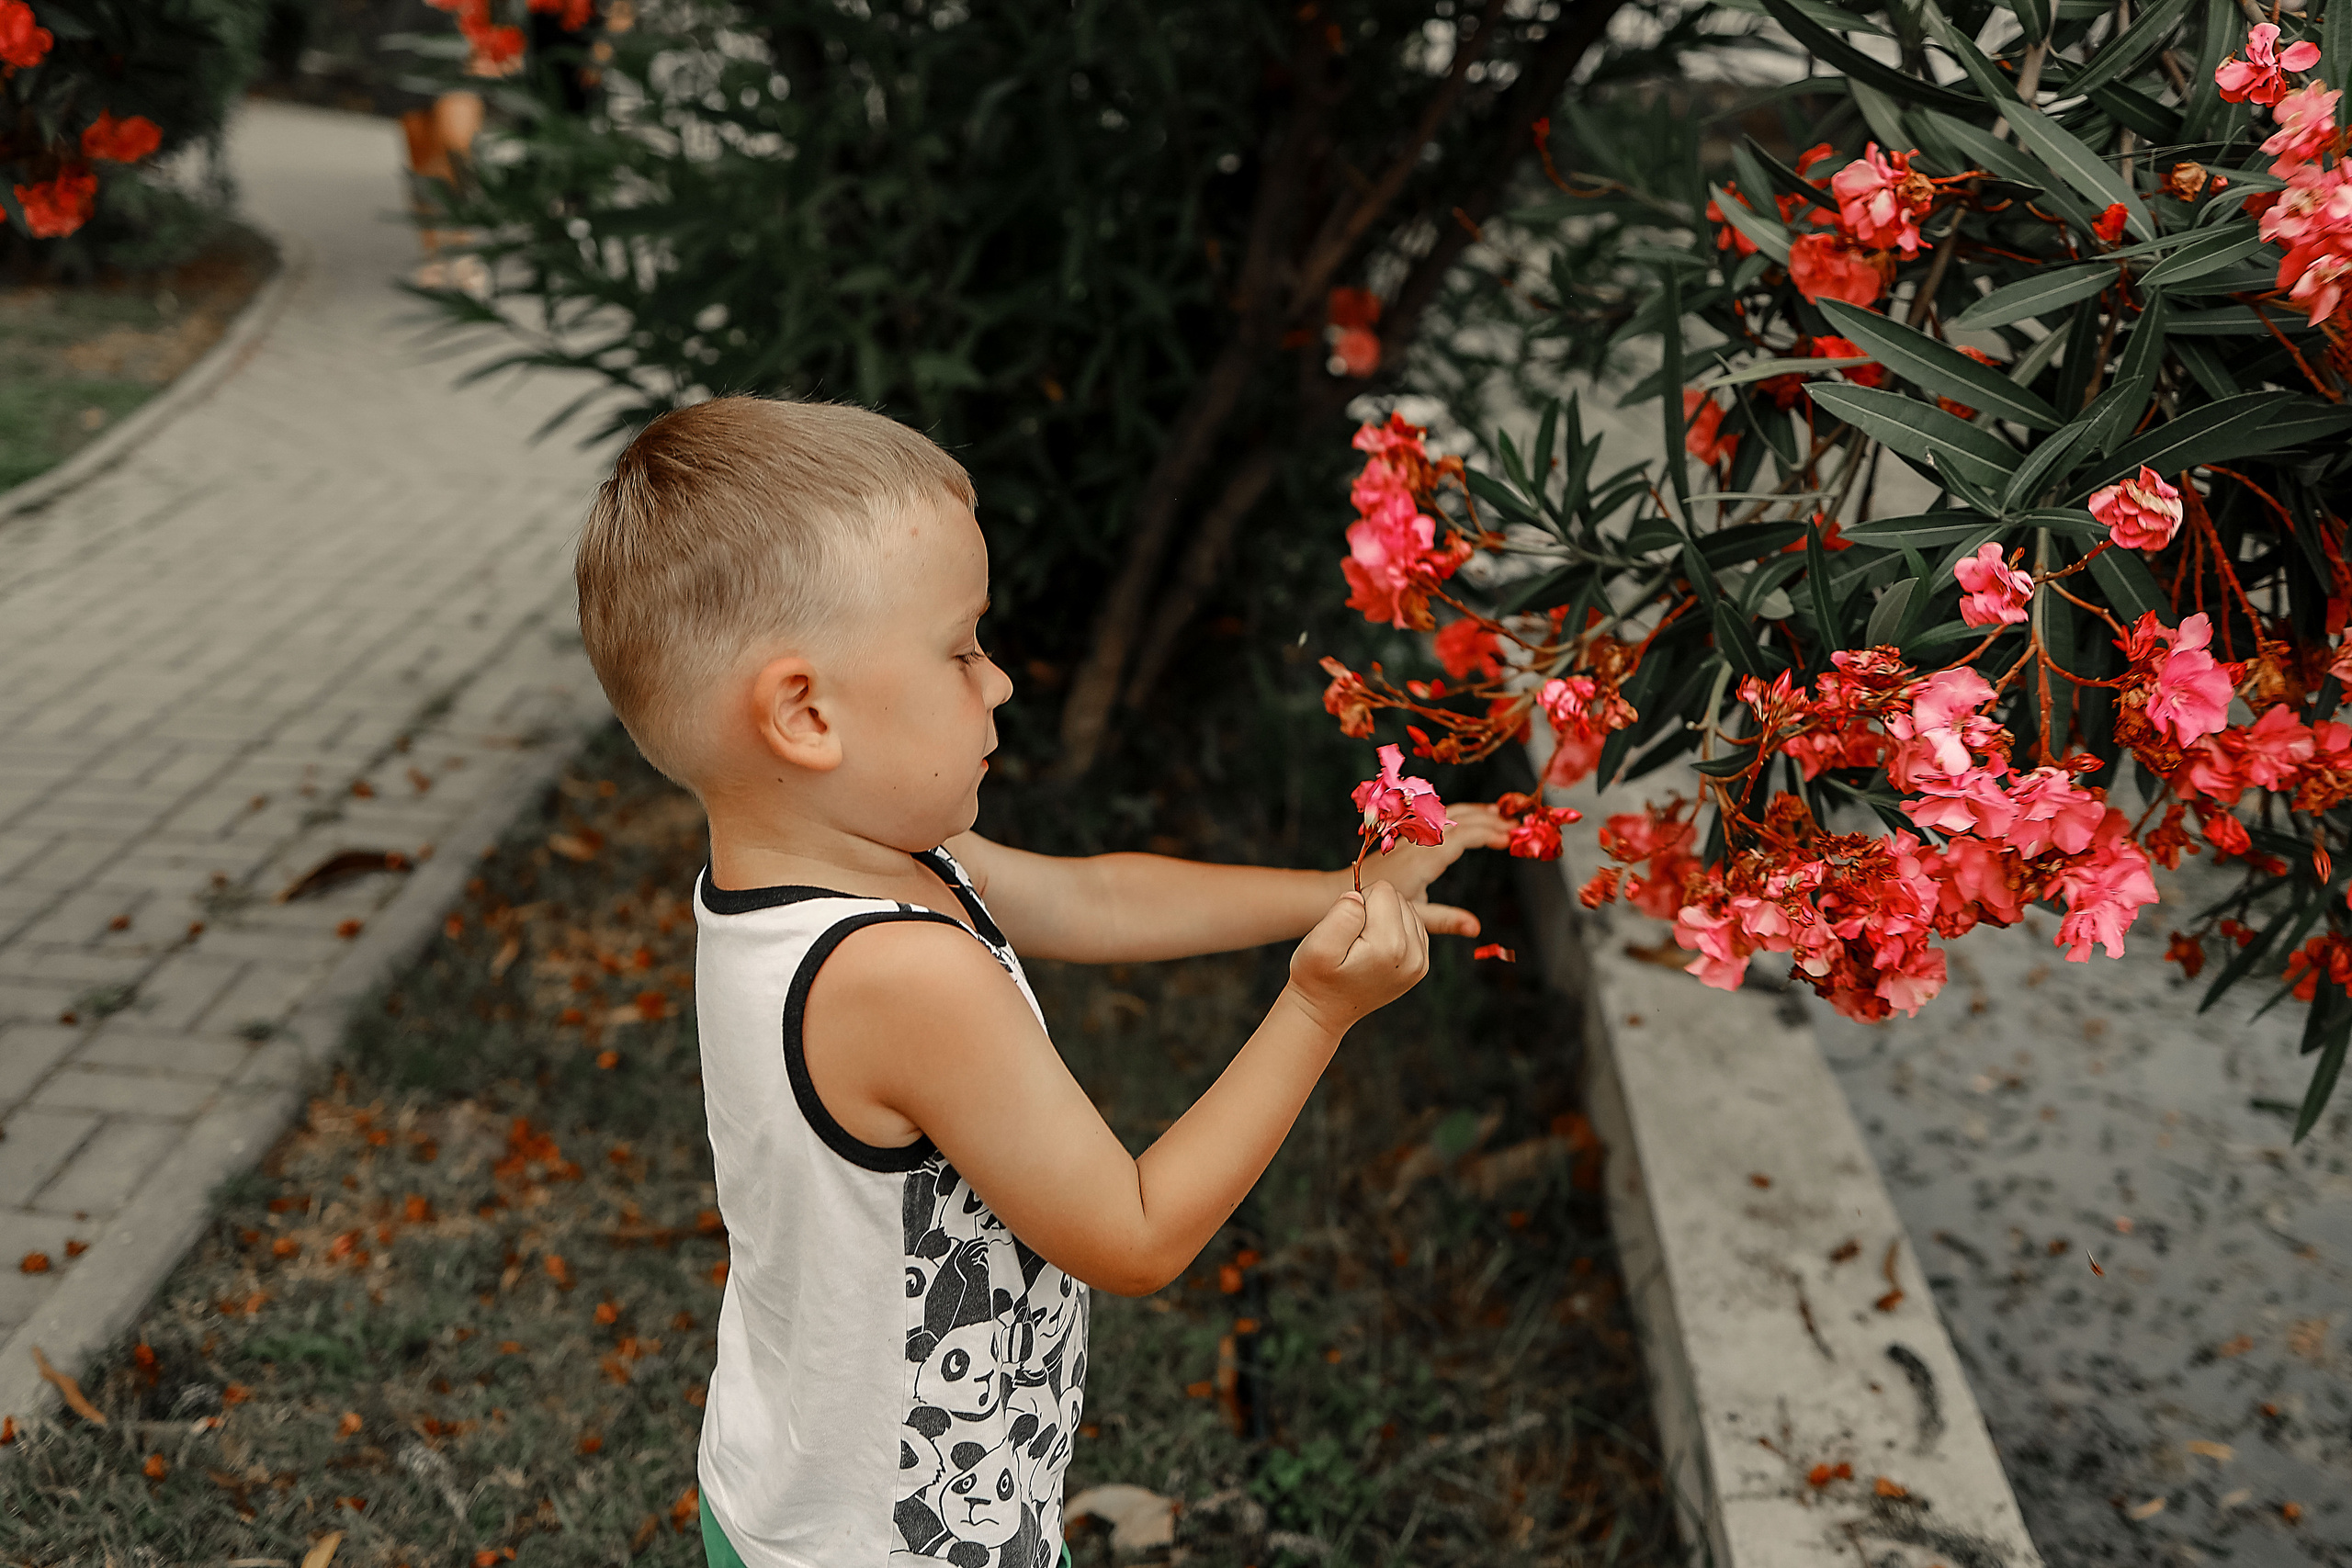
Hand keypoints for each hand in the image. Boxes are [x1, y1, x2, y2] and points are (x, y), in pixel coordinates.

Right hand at [1286, 880, 1429, 1031]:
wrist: (1324, 1010)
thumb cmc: (1316, 977)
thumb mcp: (1318, 946)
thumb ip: (1342, 915)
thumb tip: (1360, 896)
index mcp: (1390, 946)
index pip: (1383, 890)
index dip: (1359, 901)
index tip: (1346, 927)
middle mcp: (1413, 955)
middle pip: (1397, 898)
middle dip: (1373, 909)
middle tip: (1352, 938)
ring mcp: (1420, 963)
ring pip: (1406, 909)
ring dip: (1383, 918)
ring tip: (1362, 944)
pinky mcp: (1421, 965)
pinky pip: (1412, 926)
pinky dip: (1393, 930)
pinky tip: (1374, 949)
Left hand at [1363, 801, 1511, 937]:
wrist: (1344, 890)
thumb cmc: (1377, 907)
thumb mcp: (1414, 916)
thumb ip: (1446, 920)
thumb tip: (1475, 928)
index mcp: (1423, 859)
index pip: (1462, 837)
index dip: (1487, 834)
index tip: (1508, 838)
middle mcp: (1419, 841)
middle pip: (1459, 820)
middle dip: (1489, 820)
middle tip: (1516, 824)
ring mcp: (1412, 835)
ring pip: (1449, 814)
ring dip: (1476, 813)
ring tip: (1500, 815)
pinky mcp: (1408, 835)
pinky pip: (1438, 817)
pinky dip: (1459, 814)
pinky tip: (1470, 817)